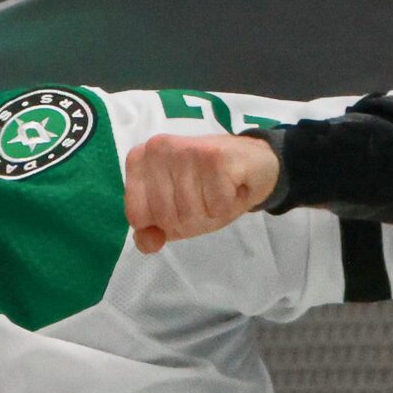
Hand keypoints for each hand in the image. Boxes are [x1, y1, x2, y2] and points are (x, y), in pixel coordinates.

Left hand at [124, 133, 280, 254]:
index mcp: (138, 160)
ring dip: (211, 213)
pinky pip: (216, 206)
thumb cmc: (208, 187)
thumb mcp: (172, 210)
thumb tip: (148, 243)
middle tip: (206, 199)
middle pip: (166, 218)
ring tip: (218, 192)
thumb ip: (150, 229)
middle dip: (191, 220)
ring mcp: (184, 150)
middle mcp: (156, 149)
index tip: (180, 205)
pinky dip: (228, 205)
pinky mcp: (214, 157)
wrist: (255, 161)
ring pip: (190, 214)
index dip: (163, 224)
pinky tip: (232, 186)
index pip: (137, 216)